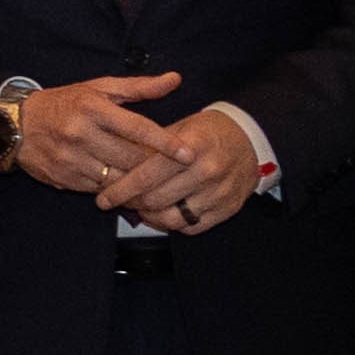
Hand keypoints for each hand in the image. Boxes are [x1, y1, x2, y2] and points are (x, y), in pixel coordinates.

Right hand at [4, 71, 185, 201]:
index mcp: (93, 108)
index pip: (138, 128)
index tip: (188, 153)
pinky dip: (115, 189)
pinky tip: (125, 186)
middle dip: (154, 167)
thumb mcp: (98, 88)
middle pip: (130, 158)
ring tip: (153, 182)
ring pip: (116, 179)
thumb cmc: (65, 103)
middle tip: (174, 171)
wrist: (14, 124)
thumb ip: (139, 87)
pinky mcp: (63, 178)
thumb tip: (175, 79)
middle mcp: (81, 134)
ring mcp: (71, 159)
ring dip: (137, 182)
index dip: (165, 143)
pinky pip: (99, 189)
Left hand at [109, 107, 271, 234]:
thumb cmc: (209, 132)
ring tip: (140, 209)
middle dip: (131, 204)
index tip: (104, 198)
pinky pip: (191, 228)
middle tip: (119, 202)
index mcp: (191, 146)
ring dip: (150, 218)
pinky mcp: (227, 209)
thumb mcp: (180, 127)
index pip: (147, 175)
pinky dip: (172, 225)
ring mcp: (219, 192)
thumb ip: (150, 147)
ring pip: (172, 219)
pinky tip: (162, 215)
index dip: (121, 189)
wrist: (251, 139)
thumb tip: (114, 166)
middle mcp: (207, 171)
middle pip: (156, 200)